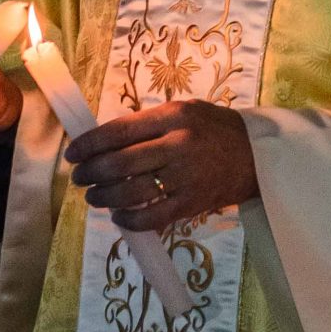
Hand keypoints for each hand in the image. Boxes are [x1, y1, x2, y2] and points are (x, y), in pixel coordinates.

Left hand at [63, 100, 259, 232]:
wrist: (257, 155)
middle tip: (79, 178)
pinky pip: (152, 218)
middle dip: (91, 173)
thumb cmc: (215, 128)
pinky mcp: (192, 203)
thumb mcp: (185, 111)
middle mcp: (179, 145)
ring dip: (104, 197)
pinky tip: (119, 216)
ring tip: (93, 197)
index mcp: (174, 116)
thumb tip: (103, 141)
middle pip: (121, 163)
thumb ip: (148, 123)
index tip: (73, 153)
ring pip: (131, 192)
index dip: (90, 144)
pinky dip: (129, 220)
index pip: (120, 130)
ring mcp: (186, 177)